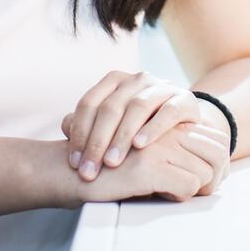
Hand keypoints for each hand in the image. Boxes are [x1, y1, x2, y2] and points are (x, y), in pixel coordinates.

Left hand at [62, 70, 230, 188]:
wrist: (182, 125)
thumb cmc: (140, 128)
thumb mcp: (113, 125)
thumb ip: (89, 124)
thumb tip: (65, 127)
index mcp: (115, 81)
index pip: (89, 103)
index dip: (79, 134)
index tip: (75, 163)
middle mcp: (137, 79)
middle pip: (110, 107)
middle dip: (97, 142)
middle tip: (89, 170)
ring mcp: (162, 87)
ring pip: (137, 107)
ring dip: (122, 136)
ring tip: (111, 162)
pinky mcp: (184, 100)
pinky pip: (167, 112)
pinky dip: (153, 128)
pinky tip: (140, 146)